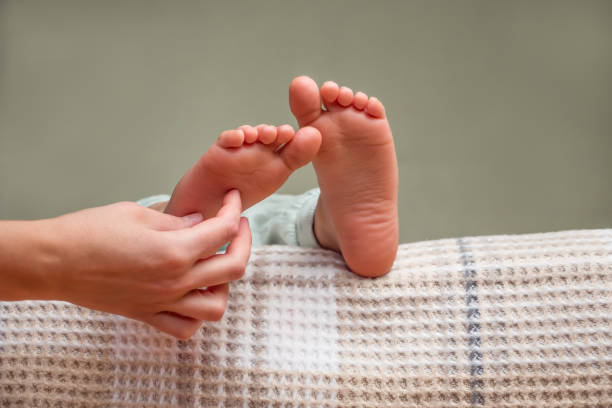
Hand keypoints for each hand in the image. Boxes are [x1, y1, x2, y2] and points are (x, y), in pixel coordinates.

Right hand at [46, 190, 249, 338]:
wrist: (53, 262)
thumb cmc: (89, 232)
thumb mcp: (137, 214)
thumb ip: (176, 221)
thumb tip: (200, 222)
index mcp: (173, 250)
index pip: (223, 230)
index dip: (233, 209)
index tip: (232, 199)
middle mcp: (174, 281)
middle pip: (232, 267)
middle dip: (243, 241)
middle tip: (237, 226)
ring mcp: (162, 302)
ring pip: (216, 305)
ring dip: (225, 284)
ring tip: (217, 263)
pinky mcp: (147, 315)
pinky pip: (184, 327)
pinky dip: (197, 315)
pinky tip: (193, 294)